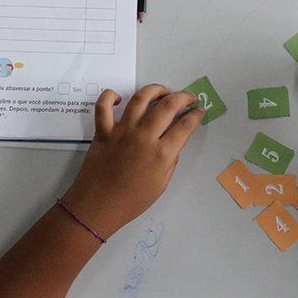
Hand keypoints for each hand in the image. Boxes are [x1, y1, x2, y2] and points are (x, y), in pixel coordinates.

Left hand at [61, 85, 203, 237]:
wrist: (97, 207)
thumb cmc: (132, 201)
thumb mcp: (161, 185)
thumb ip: (170, 160)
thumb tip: (174, 141)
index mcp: (161, 154)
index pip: (185, 125)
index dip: (196, 115)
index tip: (199, 110)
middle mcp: (144, 137)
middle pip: (168, 106)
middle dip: (183, 97)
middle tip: (189, 97)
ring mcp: (122, 131)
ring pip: (140, 98)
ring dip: (156, 90)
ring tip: (164, 91)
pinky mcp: (103, 131)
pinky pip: (103, 106)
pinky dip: (110, 96)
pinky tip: (119, 98)